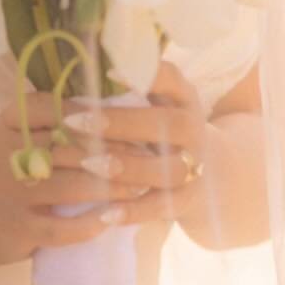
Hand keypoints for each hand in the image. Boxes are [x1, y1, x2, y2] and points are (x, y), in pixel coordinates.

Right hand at [0, 87, 154, 271]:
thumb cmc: (7, 168)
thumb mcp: (18, 131)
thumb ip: (54, 115)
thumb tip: (115, 99)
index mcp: (10, 122)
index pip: (59, 110)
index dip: (99, 117)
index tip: (135, 122)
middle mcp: (7, 154)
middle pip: (72, 149)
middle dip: (117, 153)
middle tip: (150, 157)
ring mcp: (13, 194)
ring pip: (73, 187)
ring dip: (112, 188)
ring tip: (141, 187)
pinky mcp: (19, 229)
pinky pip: (62, 229)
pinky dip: (89, 225)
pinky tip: (112, 220)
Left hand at [45, 59, 211, 230]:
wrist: (208, 170)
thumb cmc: (161, 126)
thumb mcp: (157, 101)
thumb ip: (129, 89)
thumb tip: (76, 76)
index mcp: (183, 98)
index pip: (173, 79)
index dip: (147, 74)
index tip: (108, 71)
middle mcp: (193, 130)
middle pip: (169, 125)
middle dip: (122, 123)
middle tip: (76, 121)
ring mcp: (194, 166)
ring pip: (167, 169)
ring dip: (127, 166)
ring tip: (88, 163)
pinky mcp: (185, 199)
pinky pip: (161, 207)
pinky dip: (133, 211)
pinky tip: (105, 213)